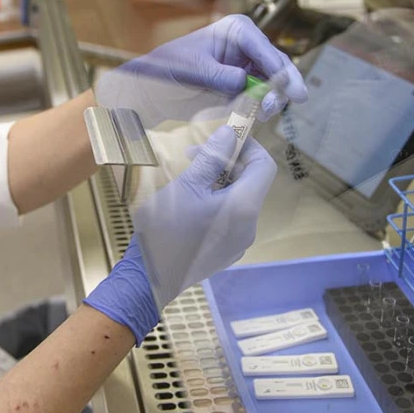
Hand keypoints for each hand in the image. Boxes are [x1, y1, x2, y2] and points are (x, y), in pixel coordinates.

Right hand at [84, 126, 277, 342]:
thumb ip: (211, 158)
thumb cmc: (164, 230)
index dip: (248, 146)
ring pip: (238, 201)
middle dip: (227, 162)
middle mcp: (249, 227)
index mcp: (243, 208)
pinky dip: (215, 203)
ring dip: (219, 182)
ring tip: (188, 178)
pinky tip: (189, 205)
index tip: (222, 138)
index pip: (264, 166)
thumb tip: (231, 132)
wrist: (148, 279)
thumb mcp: (185, 186)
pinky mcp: (225, 253)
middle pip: (251, 183)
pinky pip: (229, 219)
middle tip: (194, 154)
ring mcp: (238, 243)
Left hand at [95, 15, 307, 126]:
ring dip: (275, 97)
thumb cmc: (168, 67)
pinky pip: (261, 97)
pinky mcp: (246, 87)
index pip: (263, 46)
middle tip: (287, 101)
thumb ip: (218, 75)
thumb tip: (243, 82)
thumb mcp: (191, 68)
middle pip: (276, 64)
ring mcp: (249, 67)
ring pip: (274, 82)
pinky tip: (259, 116)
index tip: (287, 85)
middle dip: (283, 83)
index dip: (277, 66)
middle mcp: (248, 47)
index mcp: (237, 30)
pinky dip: (263, 106)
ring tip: (266, 112)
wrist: (155, 86)